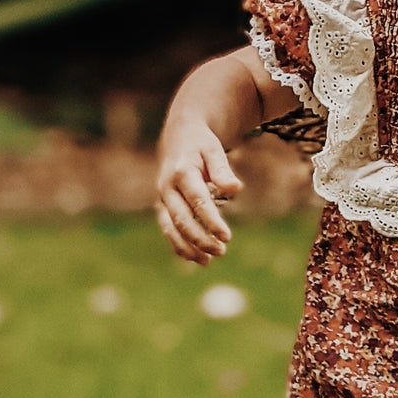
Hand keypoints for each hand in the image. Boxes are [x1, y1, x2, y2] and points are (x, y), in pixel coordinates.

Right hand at [156, 119, 243, 264]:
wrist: (178, 137)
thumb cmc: (201, 144)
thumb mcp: (214, 149)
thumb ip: (222, 170)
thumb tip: (235, 189)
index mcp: (182, 173)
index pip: (198, 202)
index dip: (212, 221)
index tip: (227, 237)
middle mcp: (167, 187)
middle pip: (182, 219)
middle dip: (200, 238)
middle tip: (222, 251)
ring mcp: (162, 198)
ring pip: (170, 228)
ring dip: (187, 247)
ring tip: (208, 261)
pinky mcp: (162, 206)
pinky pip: (167, 229)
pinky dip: (178, 245)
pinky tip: (195, 258)